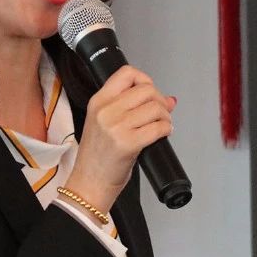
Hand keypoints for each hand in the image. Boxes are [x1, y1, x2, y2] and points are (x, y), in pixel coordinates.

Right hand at [63, 65, 175, 212]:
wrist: (89, 183)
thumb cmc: (97, 157)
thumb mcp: (106, 124)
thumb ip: (132, 108)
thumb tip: (167, 99)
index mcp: (98, 101)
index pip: (126, 73)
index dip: (145, 80)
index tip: (150, 93)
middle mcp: (106, 110)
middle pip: (146, 90)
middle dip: (160, 101)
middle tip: (160, 114)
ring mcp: (116, 126)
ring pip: (155, 107)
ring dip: (165, 117)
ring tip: (162, 125)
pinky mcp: (128, 143)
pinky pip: (158, 127)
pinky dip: (166, 130)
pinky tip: (162, 135)